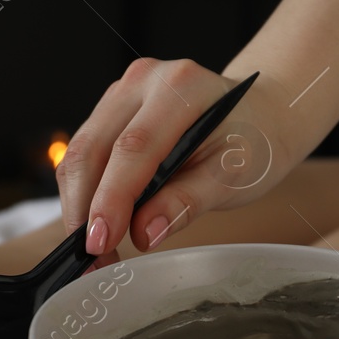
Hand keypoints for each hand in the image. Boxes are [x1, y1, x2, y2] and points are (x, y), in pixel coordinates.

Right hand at [57, 58, 294, 255]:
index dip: (111, 199)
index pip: (133, 148)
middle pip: (92, 148)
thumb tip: (144, 232)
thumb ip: (188, 201)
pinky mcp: (110, 110)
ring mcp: (122, 93)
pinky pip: (84, 154)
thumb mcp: (235, 175)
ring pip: (79, 153)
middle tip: (93, 258)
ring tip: (95, 250)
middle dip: (83, 210)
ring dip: (78, 206)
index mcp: (181, 88)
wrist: (259, 115)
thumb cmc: (254, 142)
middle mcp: (144, 81)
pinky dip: (84, 194)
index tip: (101, 242)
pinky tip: (97, 224)